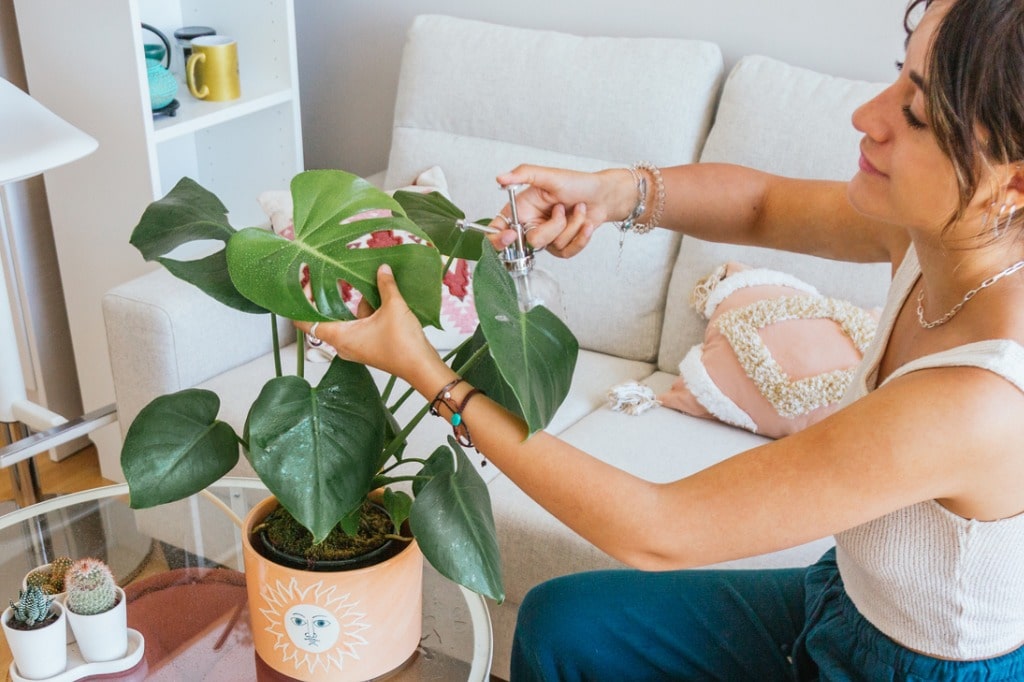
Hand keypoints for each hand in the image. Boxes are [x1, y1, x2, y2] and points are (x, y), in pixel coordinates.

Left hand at [294, 265, 442, 382]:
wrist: (421, 366)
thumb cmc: (402, 342)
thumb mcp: (393, 307)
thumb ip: (385, 286)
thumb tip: (382, 268)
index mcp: (341, 337)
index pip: (308, 325)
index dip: (300, 308)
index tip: (299, 291)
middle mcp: (345, 344)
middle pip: (327, 320)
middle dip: (326, 301)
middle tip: (322, 279)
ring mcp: (358, 346)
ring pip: (348, 320)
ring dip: (354, 304)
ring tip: (359, 281)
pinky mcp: (370, 346)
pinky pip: (360, 326)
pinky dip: (366, 313)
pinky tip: (378, 296)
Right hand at [488, 165, 632, 257]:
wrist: (602, 195)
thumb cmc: (576, 183)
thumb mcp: (549, 175)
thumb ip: (523, 174)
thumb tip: (500, 178)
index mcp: (521, 209)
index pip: (498, 229)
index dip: (498, 238)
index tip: (511, 236)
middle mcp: (531, 225)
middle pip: (531, 242)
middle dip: (554, 226)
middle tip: (561, 208)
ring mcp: (546, 238)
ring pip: (552, 246)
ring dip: (572, 226)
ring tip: (577, 209)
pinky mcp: (561, 246)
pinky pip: (567, 252)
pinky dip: (580, 237)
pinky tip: (586, 223)